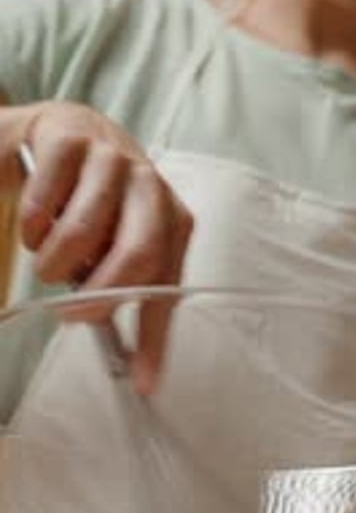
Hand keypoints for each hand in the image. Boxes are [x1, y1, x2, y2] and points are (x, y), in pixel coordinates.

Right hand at [7, 100, 192, 394]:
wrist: (52, 131)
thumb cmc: (85, 196)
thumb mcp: (112, 239)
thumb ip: (120, 281)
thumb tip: (129, 354)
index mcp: (168, 213)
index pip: (169, 281)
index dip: (155, 335)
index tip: (144, 381)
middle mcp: (149, 183)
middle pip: (139, 253)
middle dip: (100, 296)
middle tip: (71, 315)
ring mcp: (110, 156)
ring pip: (83, 232)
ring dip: (54, 261)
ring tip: (46, 260)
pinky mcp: (69, 138)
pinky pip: (44, 204)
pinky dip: (30, 228)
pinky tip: (31, 226)